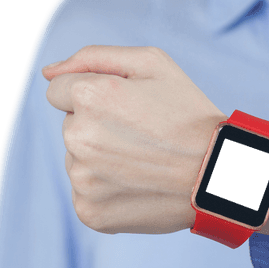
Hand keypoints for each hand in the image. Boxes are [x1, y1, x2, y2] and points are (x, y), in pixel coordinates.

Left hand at [42, 45, 226, 234]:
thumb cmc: (190, 115)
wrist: (220, 175)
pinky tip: (139, 184)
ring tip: (144, 162)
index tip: (128, 108)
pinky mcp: (89, 211)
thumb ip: (94, 56)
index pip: (60, 90)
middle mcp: (77, 137)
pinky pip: (86, 192)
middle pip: (70, 125)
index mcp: (89, 95)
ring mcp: (81, 179)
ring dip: (101, 158)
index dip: (96, 95)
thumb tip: (48, 73)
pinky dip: (108, 189)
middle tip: (144, 136)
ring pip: (77, 159)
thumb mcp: (153, 64)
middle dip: (98, 126)